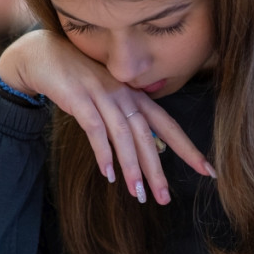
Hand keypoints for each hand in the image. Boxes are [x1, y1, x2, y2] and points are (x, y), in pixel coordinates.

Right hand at [0, 31, 213, 204]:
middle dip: (158, 170)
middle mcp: (125, 96)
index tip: (208, 171)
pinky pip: (95, 129)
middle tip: (165, 198)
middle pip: (148, 137)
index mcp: (136, 97)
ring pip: (124, 136)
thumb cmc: (80, 81)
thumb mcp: (110, 98)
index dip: (188, 149)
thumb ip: (127, 119)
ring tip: (138, 194)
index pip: (169, 126)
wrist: (45, 55)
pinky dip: (103, 152)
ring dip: (132, 167)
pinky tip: (109, 173)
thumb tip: (145, 149)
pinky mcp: (80, 99)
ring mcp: (103, 96)